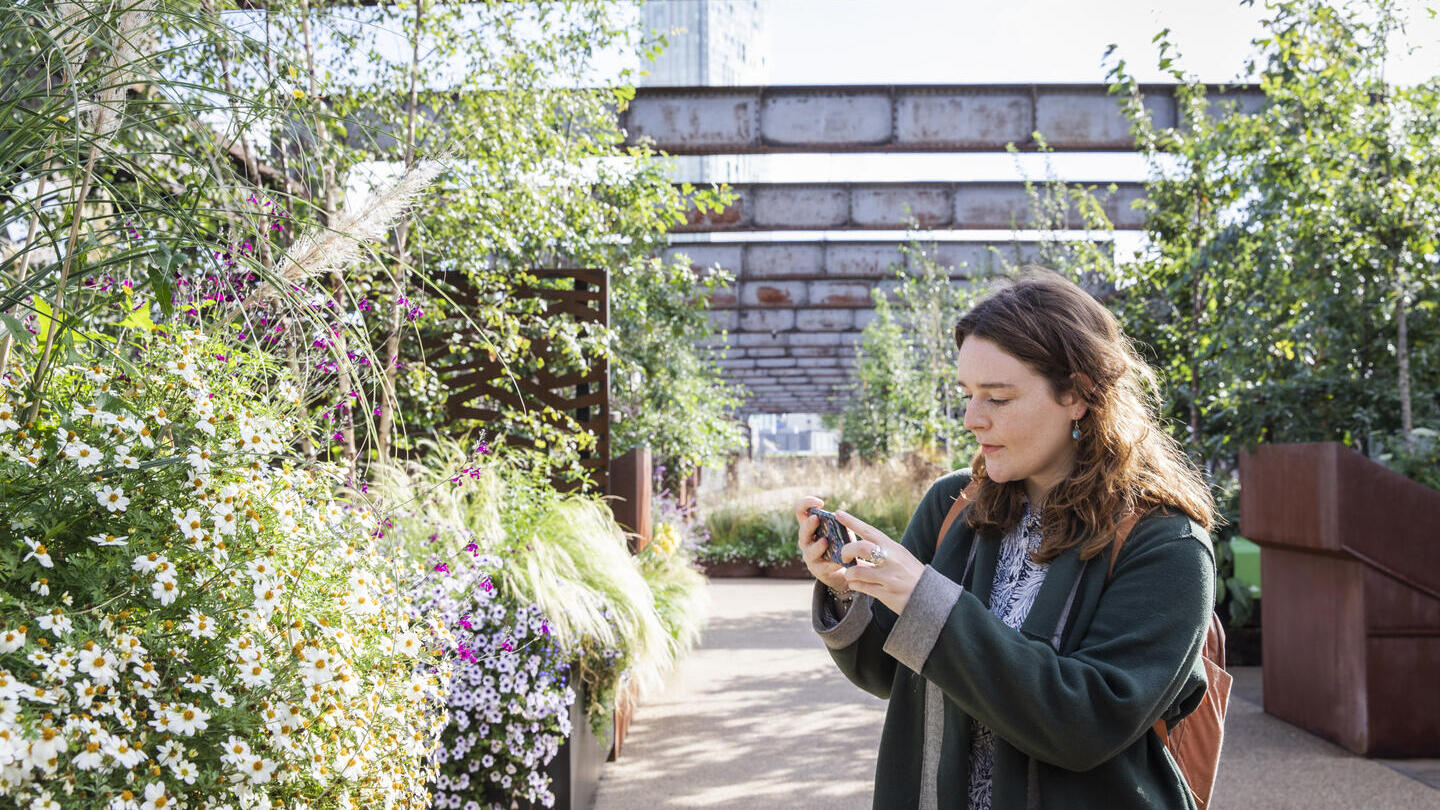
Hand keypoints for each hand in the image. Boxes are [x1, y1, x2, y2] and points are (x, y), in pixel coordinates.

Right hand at [794, 496, 849, 594]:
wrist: (842, 571)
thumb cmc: (840, 546)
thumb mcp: (840, 531)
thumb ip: (839, 524)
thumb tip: (842, 517)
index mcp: (810, 528)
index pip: (800, 511)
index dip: (806, 503)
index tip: (820, 503)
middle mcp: (806, 541)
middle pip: (802, 531)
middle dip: (809, 525)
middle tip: (816, 519)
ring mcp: (810, 556)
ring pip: (810, 551)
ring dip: (817, 546)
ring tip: (825, 542)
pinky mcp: (818, 571)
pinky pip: (824, 567)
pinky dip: (833, 563)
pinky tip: (840, 562)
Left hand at [794, 498, 924, 614]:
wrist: (931, 597)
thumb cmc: (911, 575)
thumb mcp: (900, 558)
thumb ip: (881, 553)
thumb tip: (856, 553)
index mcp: (894, 548)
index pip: (870, 531)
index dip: (852, 522)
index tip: (838, 513)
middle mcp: (892, 560)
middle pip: (861, 547)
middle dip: (846, 551)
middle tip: (844, 557)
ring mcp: (889, 577)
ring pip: (857, 571)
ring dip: (849, 574)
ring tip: (850, 576)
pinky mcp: (886, 593)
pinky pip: (861, 587)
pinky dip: (854, 585)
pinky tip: (856, 584)